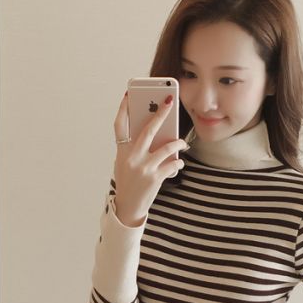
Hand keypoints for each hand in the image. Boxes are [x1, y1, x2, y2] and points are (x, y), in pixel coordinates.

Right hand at [112, 92, 188, 225]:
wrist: (128, 207)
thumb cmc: (128, 182)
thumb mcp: (125, 163)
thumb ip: (135, 148)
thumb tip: (154, 132)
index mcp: (122, 152)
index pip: (119, 125)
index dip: (123, 109)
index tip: (129, 94)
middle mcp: (132, 158)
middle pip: (148, 130)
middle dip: (160, 114)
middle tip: (168, 101)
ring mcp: (144, 168)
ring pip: (167, 148)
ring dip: (177, 143)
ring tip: (182, 143)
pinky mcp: (155, 178)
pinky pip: (172, 165)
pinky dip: (178, 163)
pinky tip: (179, 164)